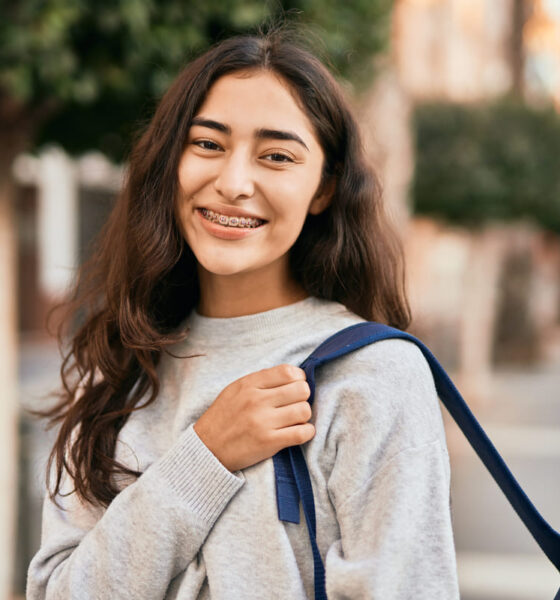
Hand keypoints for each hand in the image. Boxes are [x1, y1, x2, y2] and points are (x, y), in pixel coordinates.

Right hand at [193, 364, 314, 471]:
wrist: (206, 448)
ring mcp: (263, 422)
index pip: (288, 372)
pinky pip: (302, 434)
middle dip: (303, 397)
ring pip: (304, 411)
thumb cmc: (223, 417)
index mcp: (249, 384)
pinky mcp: (269, 443)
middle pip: (302, 390)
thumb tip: (292, 376)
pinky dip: (306, 433)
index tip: (295, 386)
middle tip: (295, 404)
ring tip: (295, 420)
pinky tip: (298, 432)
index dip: (299, 378)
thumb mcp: (235, 390)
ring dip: (304, 416)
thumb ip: (261, 381)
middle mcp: (257, 400)